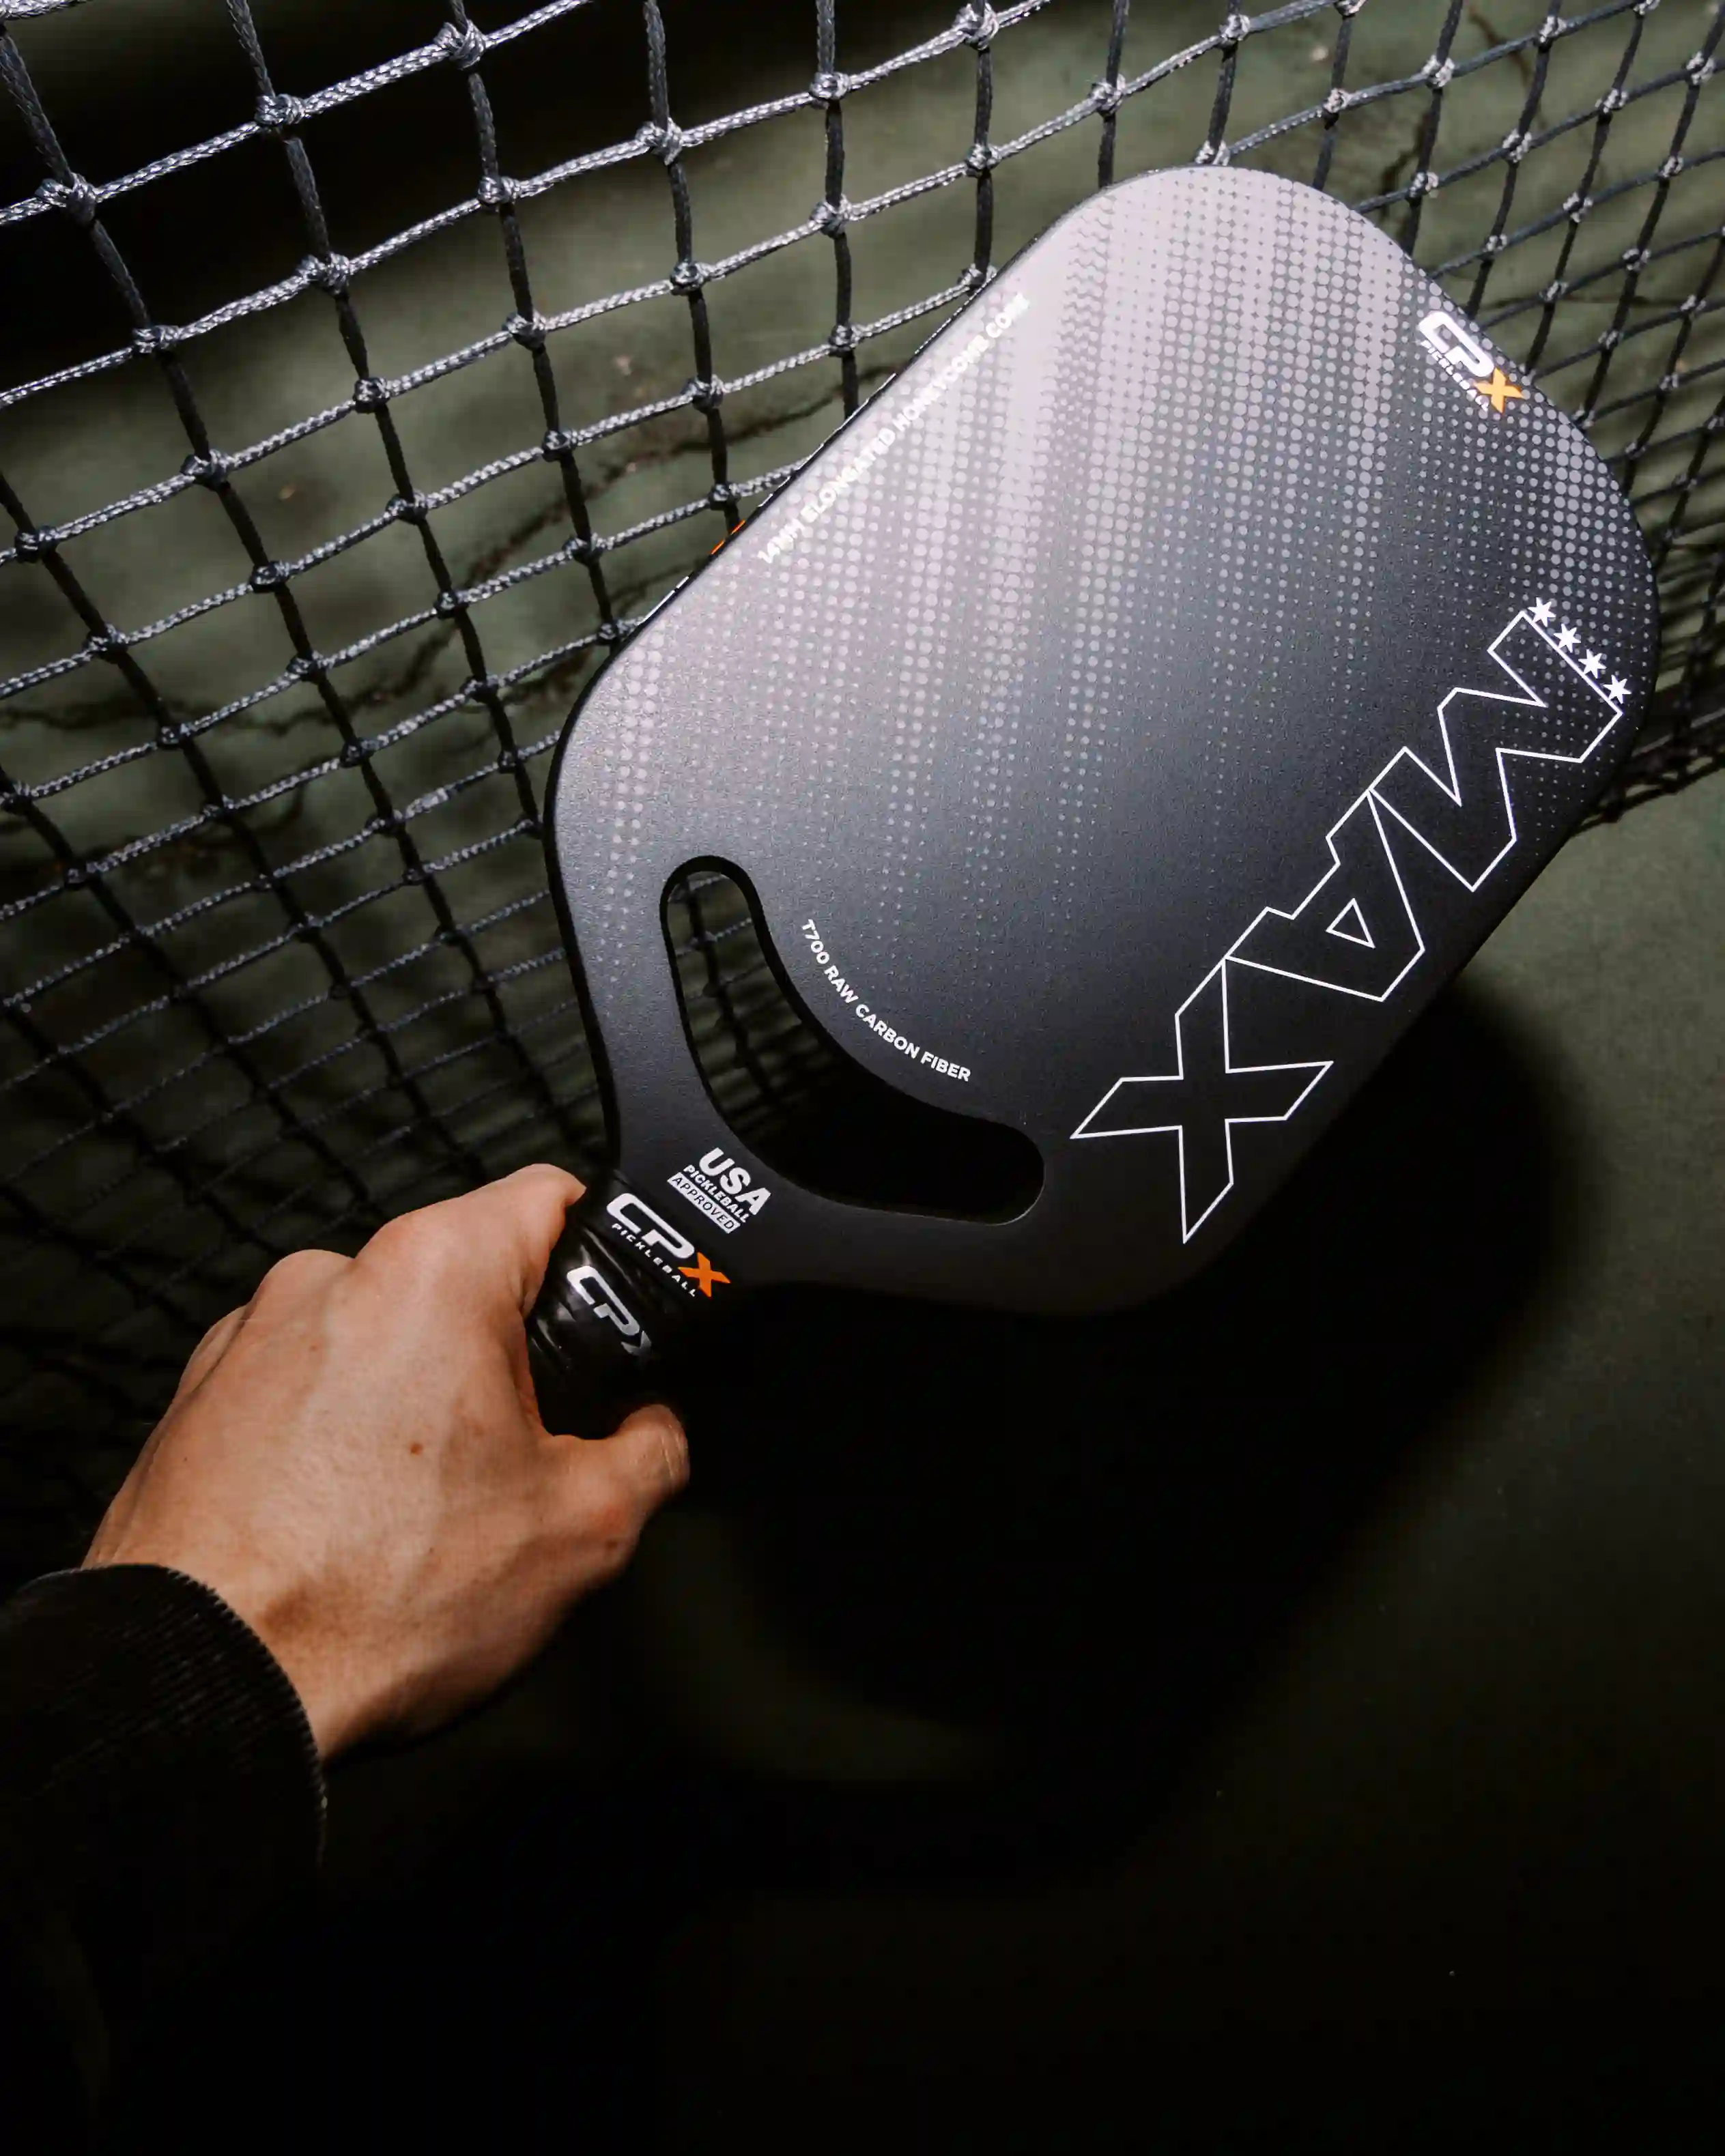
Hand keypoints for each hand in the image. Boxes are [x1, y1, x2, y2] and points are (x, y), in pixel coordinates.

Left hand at [83, 1166, 687, 1758]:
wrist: (202, 1689)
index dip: (605, 1252)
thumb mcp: (585, 1534)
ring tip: (419, 1516)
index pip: (551, 1197)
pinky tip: (345, 1530)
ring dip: (414, 1403)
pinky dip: (335, 1442)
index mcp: (432, 1273)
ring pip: (379, 1341)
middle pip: (462, 1281)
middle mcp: (329, 1278)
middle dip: (504, 1359)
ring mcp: (249, 1337)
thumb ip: (651, 1452)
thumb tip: (652, 1432)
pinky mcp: (196, 1401)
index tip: (612, 1313)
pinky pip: (301, 1392)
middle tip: (521, 1462)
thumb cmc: (372, 1602)